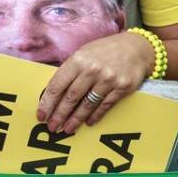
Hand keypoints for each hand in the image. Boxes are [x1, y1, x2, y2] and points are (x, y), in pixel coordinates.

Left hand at [38, 30, 156, 133]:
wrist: (136, 47)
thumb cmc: (105, 50)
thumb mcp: (84, 53)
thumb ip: (70, 70)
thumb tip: (54, 93)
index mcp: (78, 60)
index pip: (57, 85)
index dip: (47, 102)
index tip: (41, 114)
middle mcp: (92, 69)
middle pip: (70, 98)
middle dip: (59, 115)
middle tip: (51, 127)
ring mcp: (108, 79)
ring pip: (86, 105)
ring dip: (75, 119)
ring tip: (67, 129)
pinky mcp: (121, 88)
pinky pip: (104, 106)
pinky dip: (95, 115)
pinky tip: (88, 122)